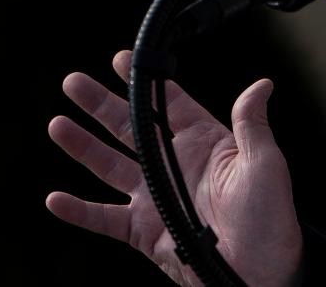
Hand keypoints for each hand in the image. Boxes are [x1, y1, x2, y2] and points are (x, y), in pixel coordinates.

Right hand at [47, 50, 302, 286]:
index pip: (170, 105)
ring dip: (83, 147)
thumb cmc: (270, 219)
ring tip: (58, 125)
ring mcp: (157, 198)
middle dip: (102, 106)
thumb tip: (261, 85)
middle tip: (74, 84)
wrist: (258, 272)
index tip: (123, 60)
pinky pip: (104, 218)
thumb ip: (252, 123)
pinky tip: (55, 198)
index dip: (146, 82)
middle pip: (131, 129)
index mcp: (207, 144)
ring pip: (110, 167)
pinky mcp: (144, 232)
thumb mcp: (265, 163)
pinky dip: (78, 211)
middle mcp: (177, 167)